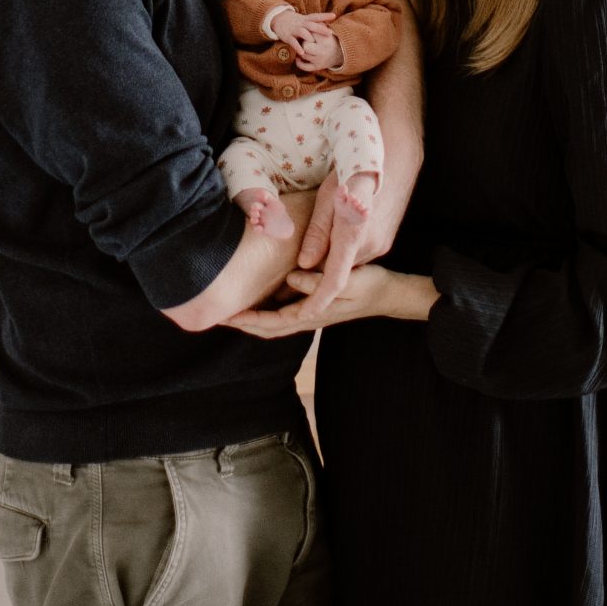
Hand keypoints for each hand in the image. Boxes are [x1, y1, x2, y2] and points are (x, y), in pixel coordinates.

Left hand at [222, 261, 438, 338]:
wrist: (389, 293)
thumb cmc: (370, 285)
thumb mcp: (348, 280)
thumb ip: (319, 282)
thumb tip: (291, 278)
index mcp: (312, 313)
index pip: (273, 322)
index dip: (249, 320)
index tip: (226, 316)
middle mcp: (308, 316)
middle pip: (268, 327)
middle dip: (244, 323)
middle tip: (218, 316)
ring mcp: (311, 312)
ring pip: (274, 321)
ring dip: (253, 318)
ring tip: (232, 308)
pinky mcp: (315, 304)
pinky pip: (284, 312)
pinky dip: (267, 309)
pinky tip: (260, 297)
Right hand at [269, 5, 333, 47]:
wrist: (279, 19)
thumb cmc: (296, 22)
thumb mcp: (305, 19)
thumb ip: (315, 22)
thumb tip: (328, 24)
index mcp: (306, 19)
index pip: (316, 16)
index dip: (325, 16)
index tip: (333, 15)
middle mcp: (301, 24)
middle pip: (311, 25)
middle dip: (320, 29)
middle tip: (329, 33)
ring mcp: (294, 30)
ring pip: (302, 32)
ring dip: (309, 37)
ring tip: (314, 43)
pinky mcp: (288, 37)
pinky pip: (293, 42)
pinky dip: (298, 47)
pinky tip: (302, 53)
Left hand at [283, 23, 343, 71]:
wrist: (340, 53)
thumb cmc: (330, 39)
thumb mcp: (327, 30)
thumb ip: (318, 24)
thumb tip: (308, 19)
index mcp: (325, 40)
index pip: (310, 34)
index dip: (307, 32)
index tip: (307, 31)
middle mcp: (322, 51)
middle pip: (306, 46)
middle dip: (304, 43)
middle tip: (305, 41)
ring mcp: (319, 60)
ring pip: (304, 55)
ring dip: (301, 51)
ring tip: (302, 47)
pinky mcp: (317, 67)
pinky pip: (305, 67)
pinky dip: (299, 63)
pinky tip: (298, 57)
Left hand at [290, 169, 375, 312]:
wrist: (393, 160)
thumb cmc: (353, 173)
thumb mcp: (327, 199)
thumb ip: (317, 234)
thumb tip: (304, 264)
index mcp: (353, 236)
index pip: (335, 281)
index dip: (317, 301)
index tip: (301, 315)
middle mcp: (370, 246)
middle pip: (338, 274)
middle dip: (314, 280)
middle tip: (284, 282)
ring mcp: (380, 245)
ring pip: (347, 265)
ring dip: (328, 265)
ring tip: (304, 257)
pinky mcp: (383, 241)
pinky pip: (358, 256)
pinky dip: (341, 255)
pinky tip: (329, 240)